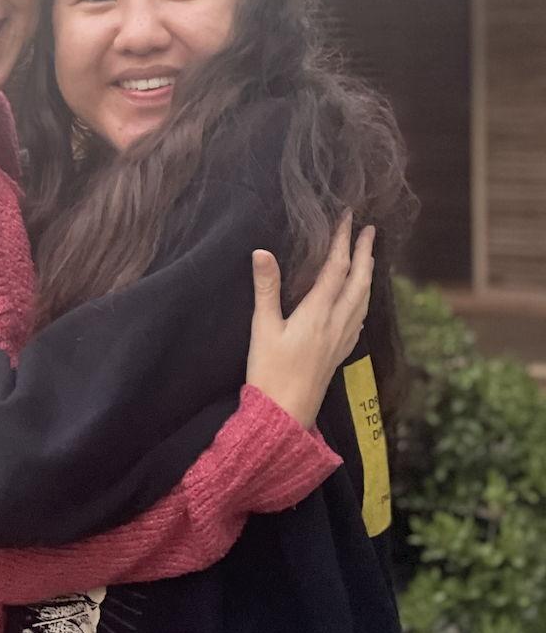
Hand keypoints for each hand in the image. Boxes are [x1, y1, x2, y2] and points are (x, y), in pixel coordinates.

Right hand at [245, 213, 374, 428]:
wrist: (285, 415)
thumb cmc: (269, 372)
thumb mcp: (262, 327)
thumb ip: (266, 288)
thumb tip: (263, 252)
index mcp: (319, 313)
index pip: (336, 268)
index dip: (343, 240)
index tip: (348, 217)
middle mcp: (337, 323)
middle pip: (358, 281)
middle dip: (365, 253)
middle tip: (370, 229)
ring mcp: (341, 340)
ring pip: (363, 299)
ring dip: (368, 274)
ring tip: (370, 258)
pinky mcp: (339, 353)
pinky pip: (359, 317)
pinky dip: (363, 299)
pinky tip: (359, 302)